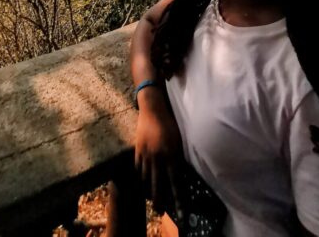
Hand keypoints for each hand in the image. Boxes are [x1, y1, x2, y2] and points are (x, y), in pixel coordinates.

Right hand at [134, 90, 183, 216]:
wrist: (153, 108)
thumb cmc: (170, 123)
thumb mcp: (178, 140)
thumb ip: (177, 157)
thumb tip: (179, 174)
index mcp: (170, 155)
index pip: (175, 182)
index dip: (177, 198)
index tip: (179, 210)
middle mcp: (157, 157)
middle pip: (157, 185)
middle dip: (159, 199)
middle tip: (160, 210)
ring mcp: (146, 154)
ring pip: (146, 178)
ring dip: (148, 191)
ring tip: (150, 199)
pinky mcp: (138, 150)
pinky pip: (138, 168)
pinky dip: (140, 178)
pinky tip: (141, 184)